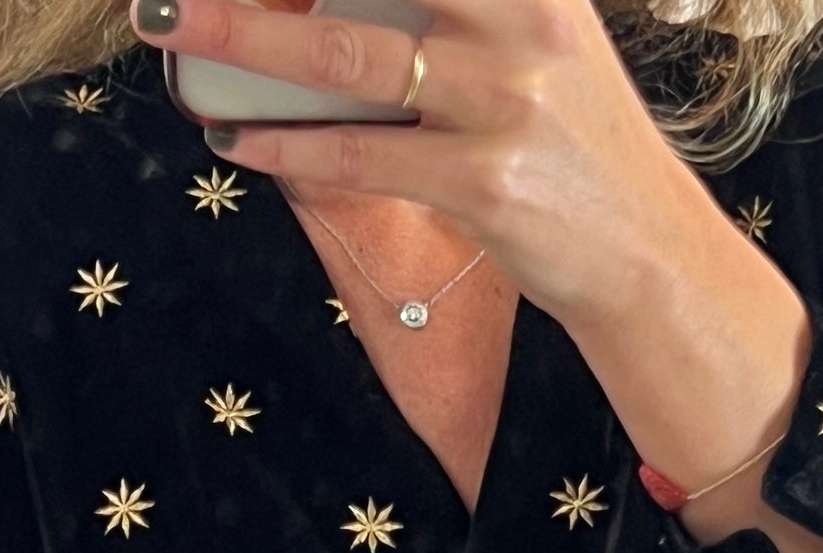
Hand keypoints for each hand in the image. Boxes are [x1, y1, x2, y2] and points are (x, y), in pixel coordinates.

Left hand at [131, 0, 712, 328]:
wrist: (649, 258)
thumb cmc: (576, 150)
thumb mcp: (540, 45)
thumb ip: (460, 9)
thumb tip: (332, 7)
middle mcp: (525, 20)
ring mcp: (507, 101)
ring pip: (347, 55)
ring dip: (243, 38)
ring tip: (173, 25)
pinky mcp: (487, 182)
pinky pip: (361, 156)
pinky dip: (286, 145)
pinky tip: (237, 136)